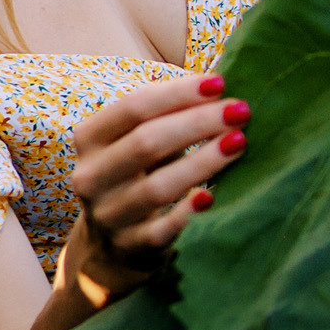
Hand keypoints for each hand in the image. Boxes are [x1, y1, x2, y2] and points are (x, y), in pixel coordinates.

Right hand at [61, 73, 249, 305]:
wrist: (108, 246)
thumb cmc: (135, 177)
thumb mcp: (133, 143)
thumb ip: (165, 116)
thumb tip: (220, 85)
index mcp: (89, 139)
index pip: (133, 107)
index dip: (178, 92)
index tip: (221, 82)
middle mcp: (90, 175)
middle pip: (146, 141)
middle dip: (198, 122)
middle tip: (241, 111)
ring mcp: (108, 215)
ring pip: (157, 186)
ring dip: (202, 162)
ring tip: (239, 142)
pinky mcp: (129, 247)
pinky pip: (162, 229)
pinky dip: (188, 212)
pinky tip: (213, 197)